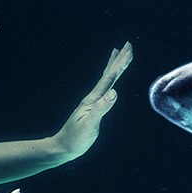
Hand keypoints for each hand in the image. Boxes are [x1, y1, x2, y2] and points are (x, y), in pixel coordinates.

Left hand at [53, 42, 133, 162]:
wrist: (62, 147)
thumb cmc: (75, 139)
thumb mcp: (90, 125)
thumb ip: (102, 108)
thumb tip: (114, 92)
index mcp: (94, 99)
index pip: (110, 78)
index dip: (120, 65)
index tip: (129, 52)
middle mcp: (93, 97)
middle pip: (108, 74)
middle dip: (119, 60)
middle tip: (128, 45)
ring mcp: (93, 102)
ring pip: (106, 79)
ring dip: (113, 66)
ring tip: (118, 53)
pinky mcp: (93, 108)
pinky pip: (104, 88)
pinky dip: (109, 79)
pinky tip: (111, 80)